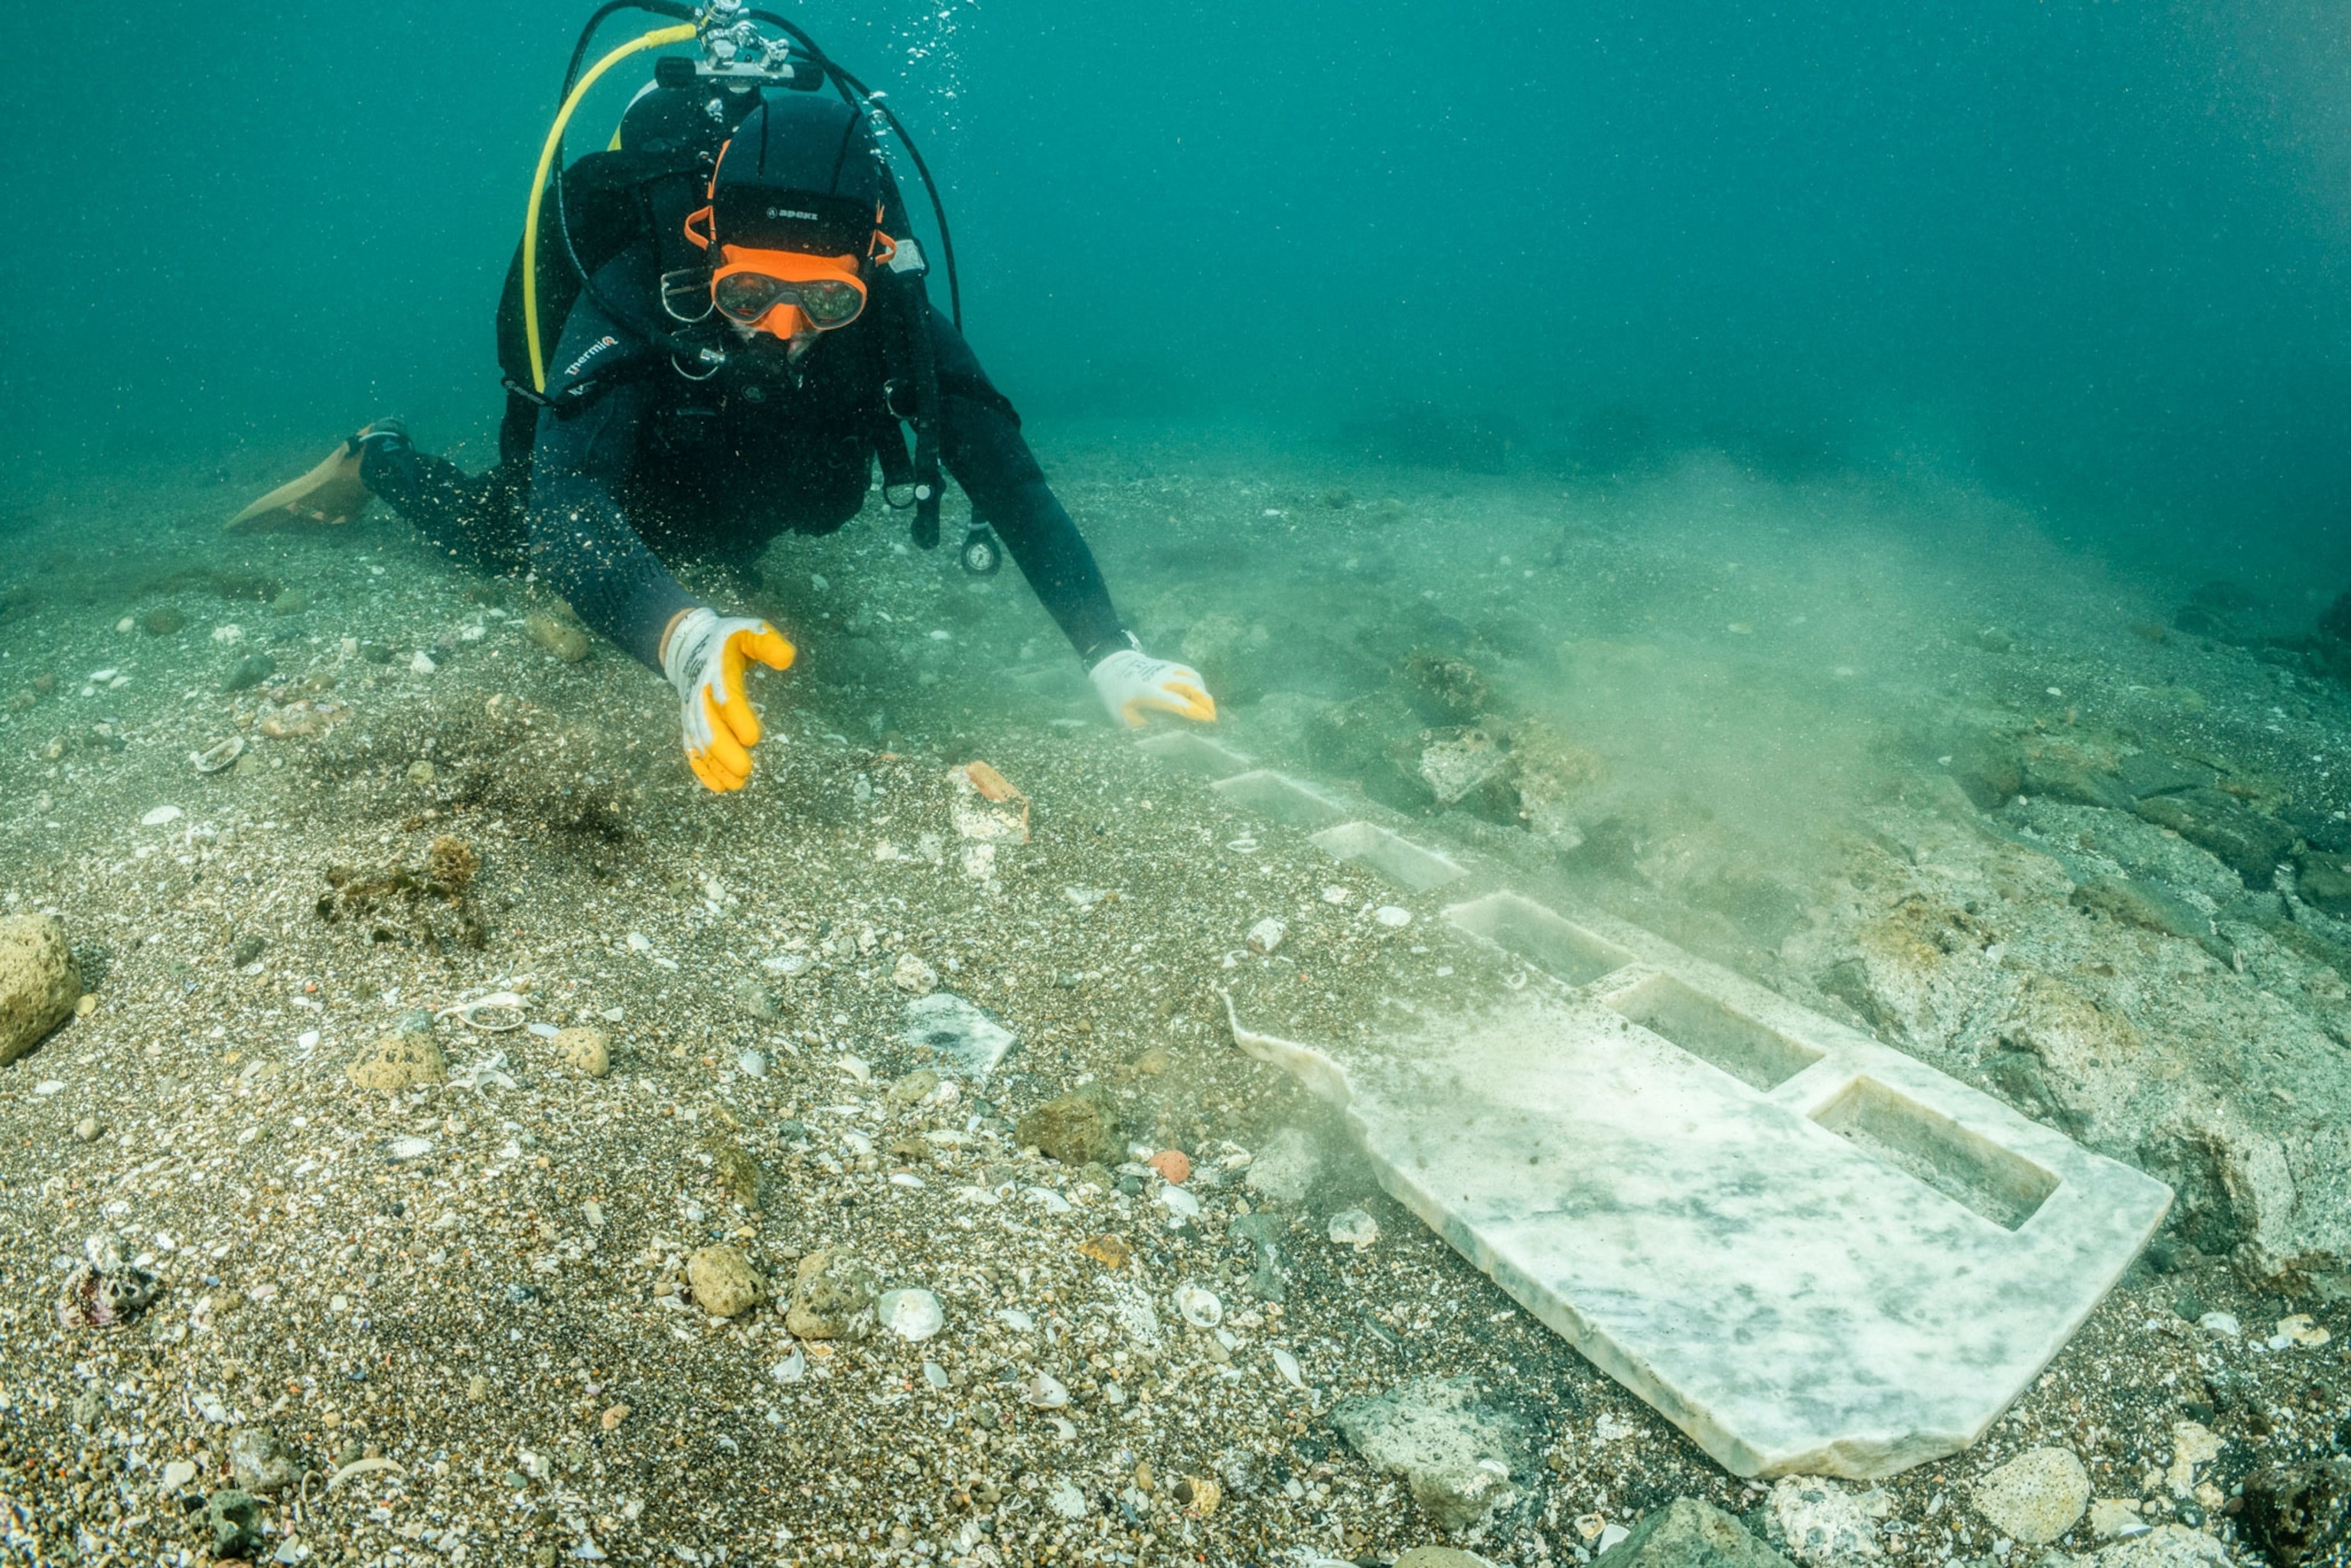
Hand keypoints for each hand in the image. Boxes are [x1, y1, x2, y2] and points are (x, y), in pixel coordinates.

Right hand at [660, 608, 795, 791]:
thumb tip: (788, 658)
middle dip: (724, 750)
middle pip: (707, 725)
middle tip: (745, 770)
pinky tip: (719, 787)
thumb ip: (767, 642)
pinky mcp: (689, 723)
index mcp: (716, 671)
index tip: (754, 738)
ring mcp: (691, 710)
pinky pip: (691, 749)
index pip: (726, 697)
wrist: (689, 645)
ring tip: (737, 784)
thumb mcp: (749, 631)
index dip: (737, 718)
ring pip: (698, 742)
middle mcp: (700, 693)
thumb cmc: (728, 640)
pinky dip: (702, 769)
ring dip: (716, 765)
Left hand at [1089, 647, 1215, 727]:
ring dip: (1204, 693)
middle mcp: (1161, 678)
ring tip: (1208, 709)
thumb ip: (1138, 727)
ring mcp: (1167, 669)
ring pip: (1194, 678)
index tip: (1207, 720)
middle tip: (1212, 719)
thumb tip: (1155, 739)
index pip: (1176, 701)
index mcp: (1149, 691)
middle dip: (1205, 702)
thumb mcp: (1121, 714)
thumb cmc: (1117, 694)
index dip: (1193, 711)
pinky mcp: (1170, 665)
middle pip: (1191, 686)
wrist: (1113, 666)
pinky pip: (1190, 672)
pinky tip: (1201, 695)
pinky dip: (1199, 684)